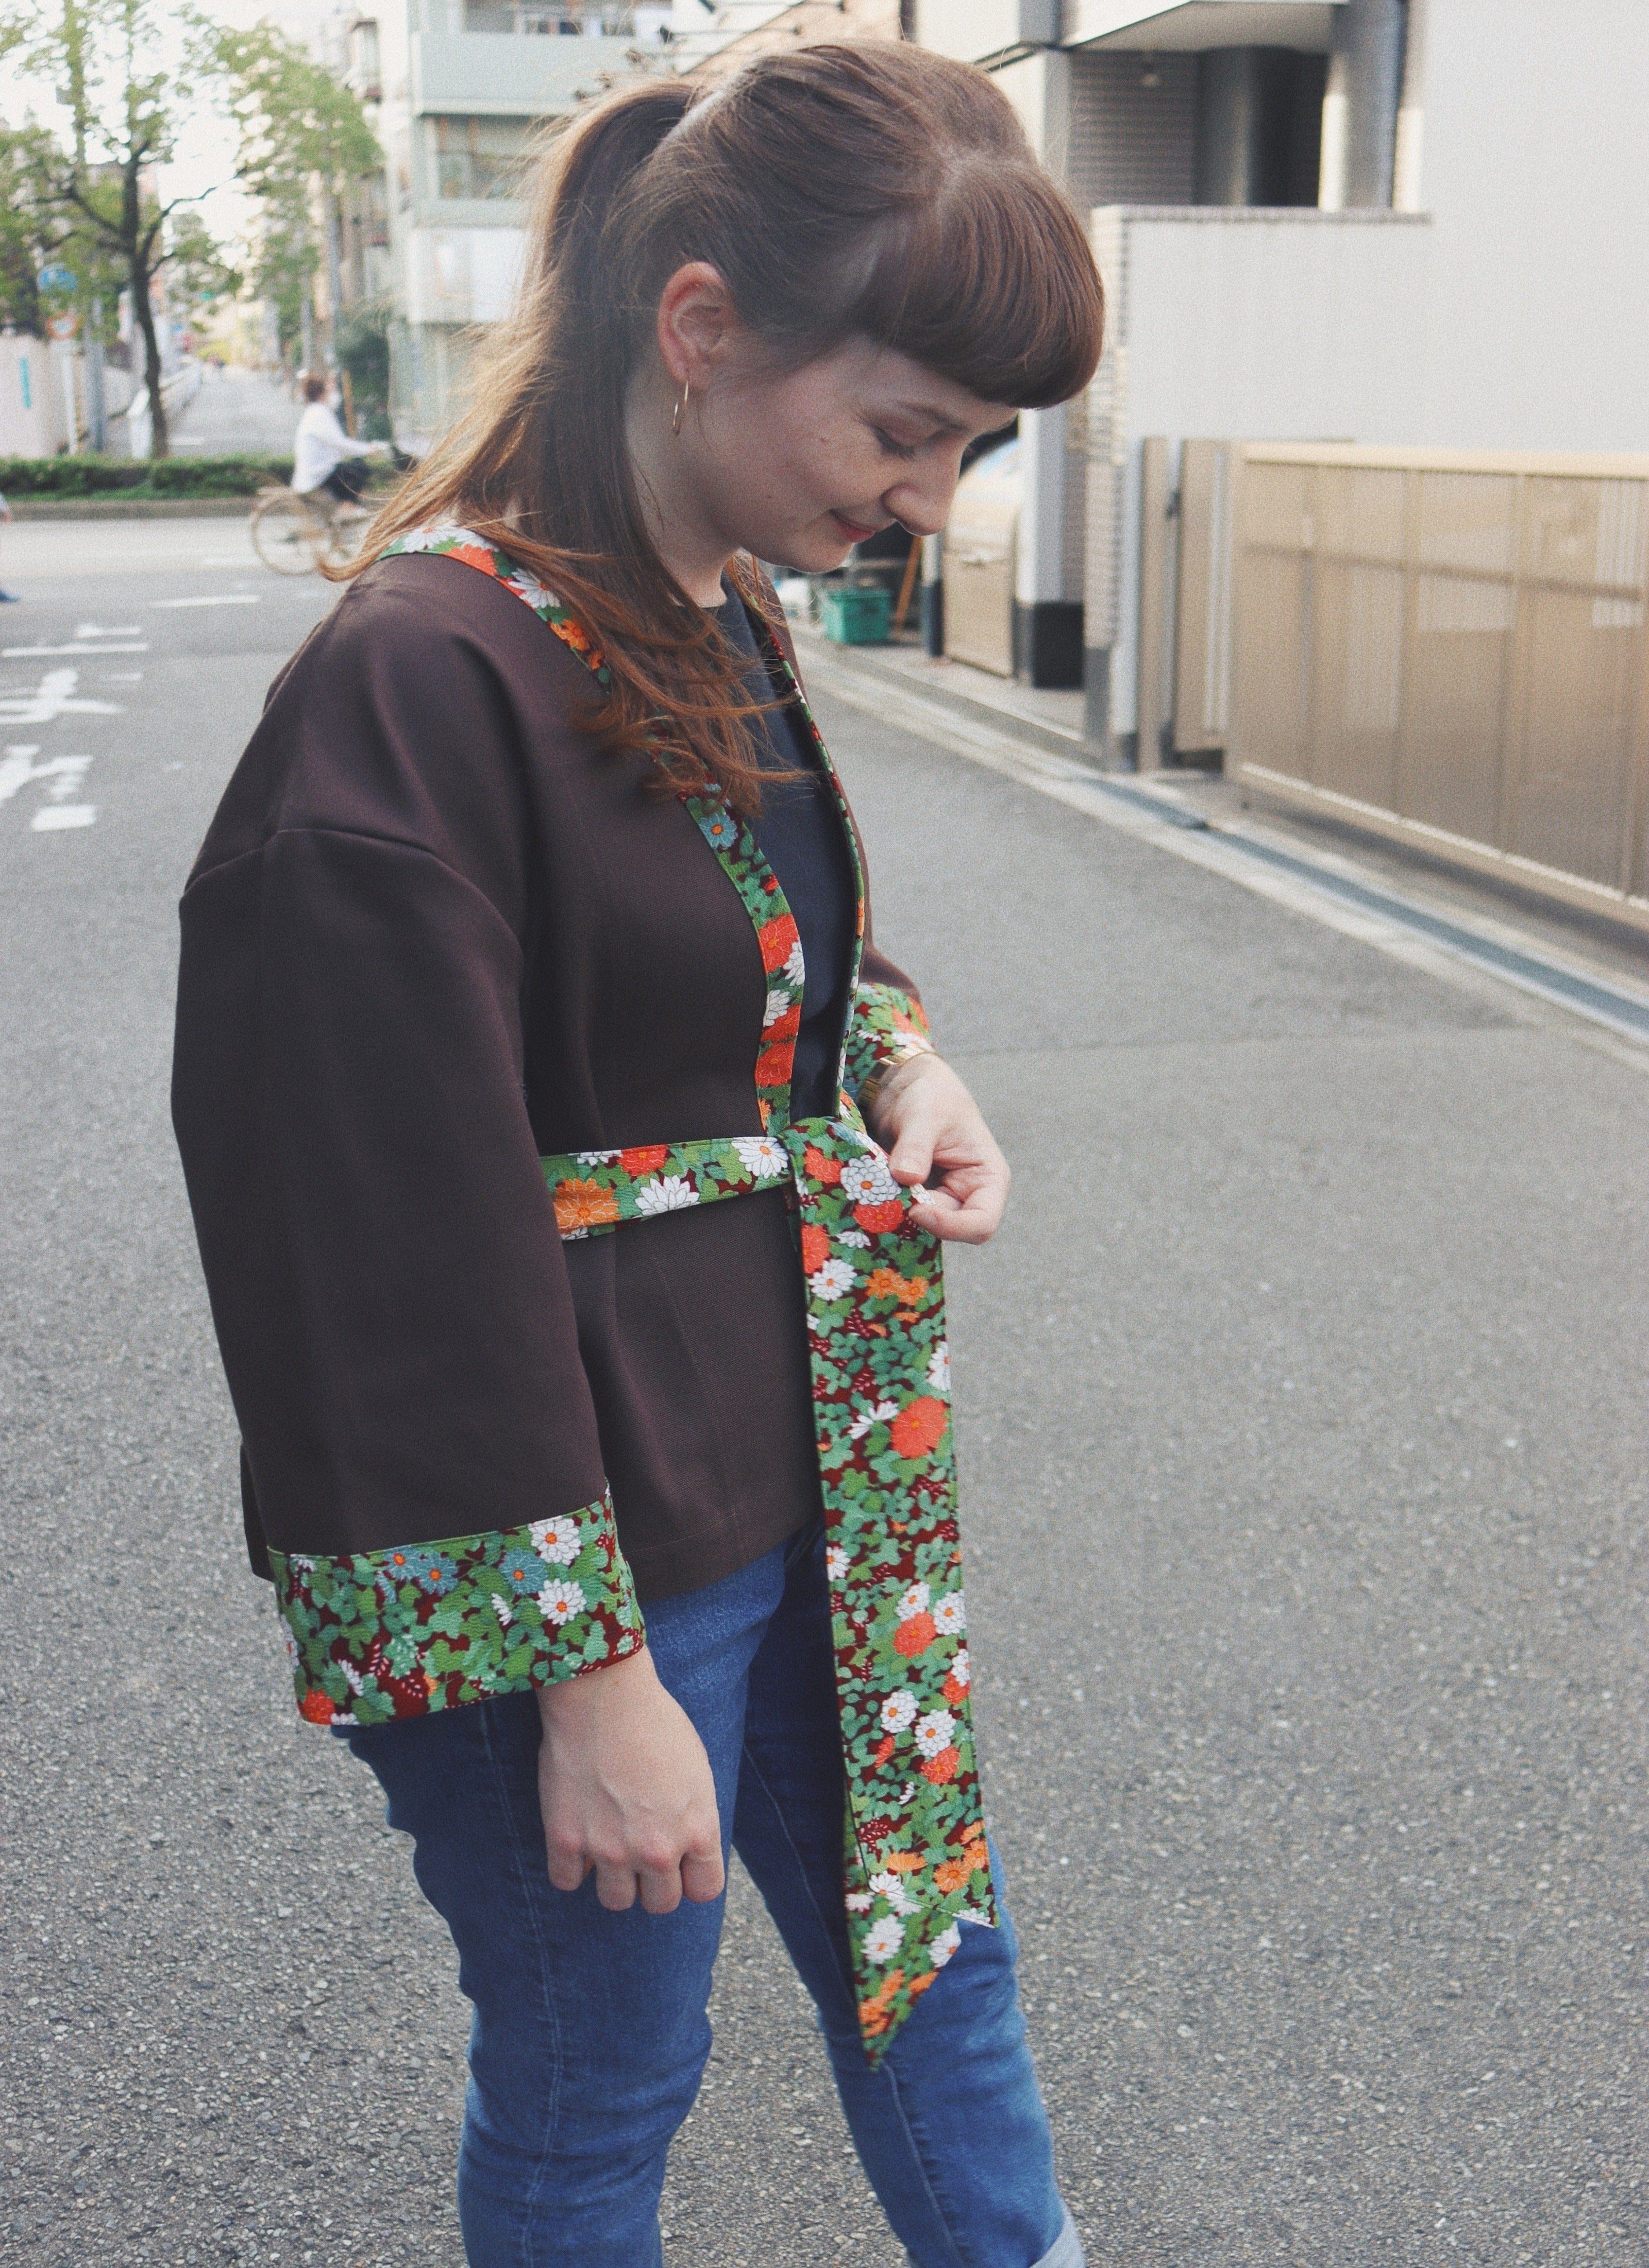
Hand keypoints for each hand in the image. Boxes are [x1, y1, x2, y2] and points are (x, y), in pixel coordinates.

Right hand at [536, 1647, 724, 1913]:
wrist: (603, 1693)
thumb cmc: (655, 1720)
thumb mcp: (697, 1770)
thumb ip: (695, 1817)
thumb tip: (688, 1847)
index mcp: (698, 1830)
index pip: (704, 1891)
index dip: (691, 1879)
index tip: (678, 1865)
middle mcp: (658, 1849)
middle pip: (660, 1904)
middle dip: (653, 1883)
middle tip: (639, 1852)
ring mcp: (610, 1850)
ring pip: (616, 1901)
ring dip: (613, 1879)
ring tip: (607, 1845)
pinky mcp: (566, 1840)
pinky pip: (567, 1882)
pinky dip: (571, 1866)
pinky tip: (576, 1839)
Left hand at [867, 1054, 1009, 1244]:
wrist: (907, 1086)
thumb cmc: (932, 1095)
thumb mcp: (925, 1115)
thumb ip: (917, 1146)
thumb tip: (905, 1177)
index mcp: (987, 1179)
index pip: (981, 1224)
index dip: (951, 1226)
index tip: (916, 1210)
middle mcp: (967, 1195)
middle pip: (947, 1229)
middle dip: (917, 1217)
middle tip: (887, 1197)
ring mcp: (939, 1199)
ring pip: (920, 1226)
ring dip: (898, 1213)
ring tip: (877, 1189)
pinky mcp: (914, 1199)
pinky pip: (901, 1215)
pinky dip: (886, 1207)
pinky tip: (872, 1191)